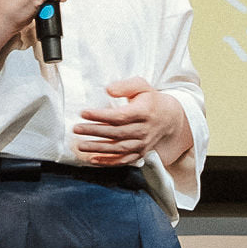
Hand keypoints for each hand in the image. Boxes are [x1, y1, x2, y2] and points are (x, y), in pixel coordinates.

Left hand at [74, 77, 191, 166]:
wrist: (169, 118)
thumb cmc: (151, 100)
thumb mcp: (142, 86)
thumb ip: (125, 86)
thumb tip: (108, 90)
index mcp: (144, 112)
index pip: (120, 116)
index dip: (100, 115)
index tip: (84, 113)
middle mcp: (144, 130)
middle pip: (116, 133)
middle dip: (94, 131)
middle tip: (77, 129)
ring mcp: (142, 144)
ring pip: (118, 148)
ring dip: (98, 148)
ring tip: (80, 145)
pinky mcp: (140, 153)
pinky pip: (123, 160)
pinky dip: (108, 161)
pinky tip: (93, 159)